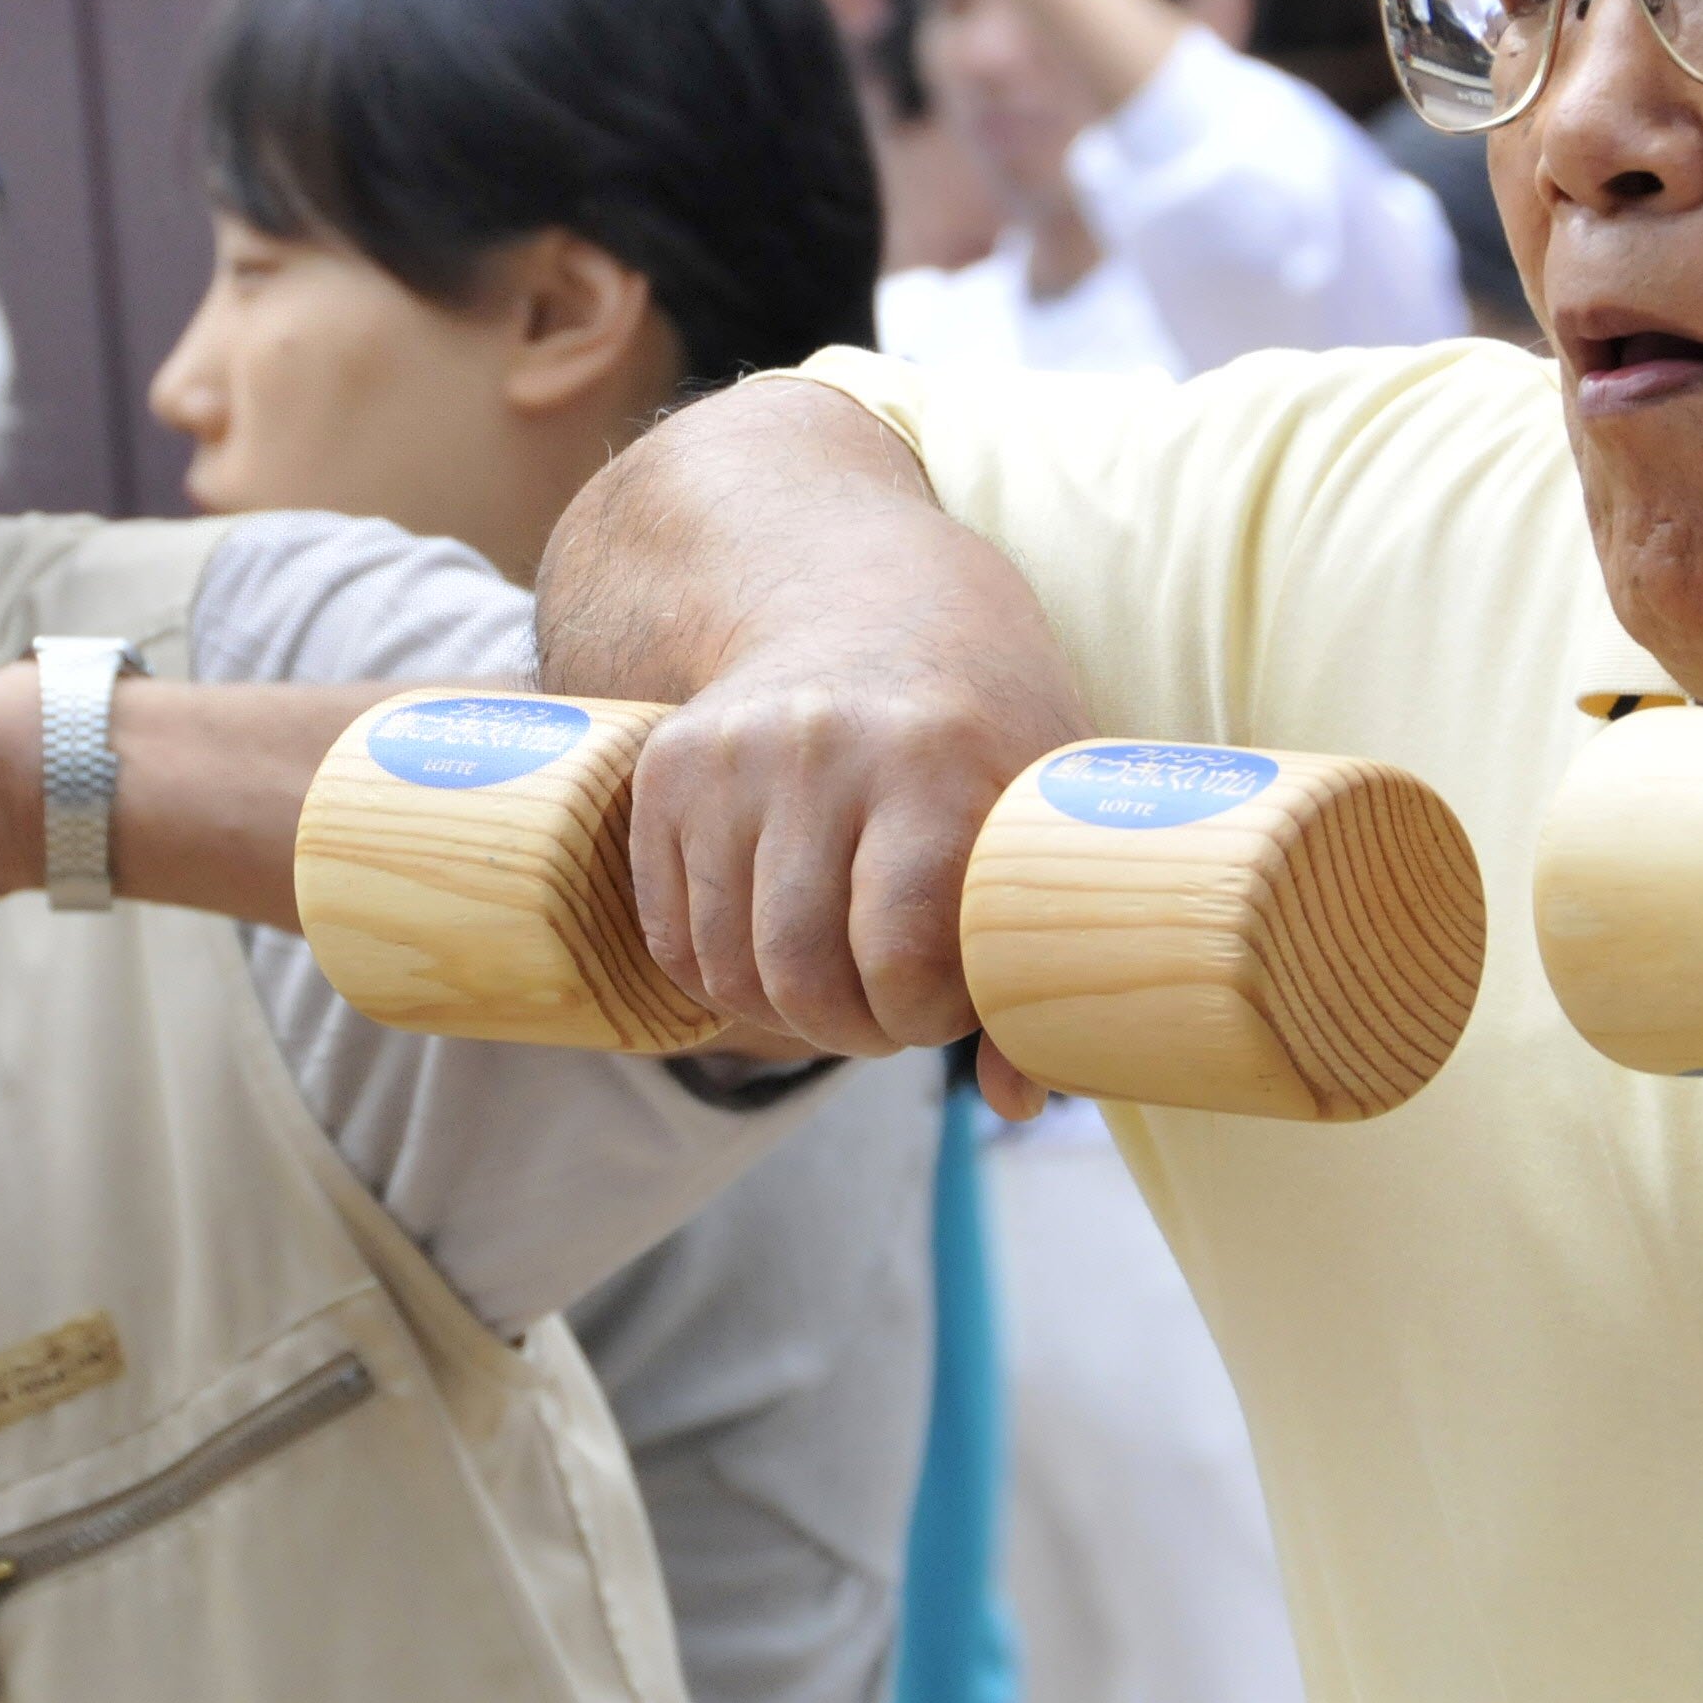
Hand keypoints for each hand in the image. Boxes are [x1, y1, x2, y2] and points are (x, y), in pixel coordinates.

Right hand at [629, 649, 1083, 1114]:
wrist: (864, 599)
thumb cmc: (979, 727)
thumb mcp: (1033, 813)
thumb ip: (1036, 954)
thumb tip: (1015, 1103)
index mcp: (930, 758)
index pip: (900, 956)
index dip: (927, 1016)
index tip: (950, 1003)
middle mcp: (819, 747)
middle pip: (802, 975)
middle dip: (854, 1031)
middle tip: (892, 1014)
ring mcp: (729, 755)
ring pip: (729, 968)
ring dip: (787, 1012)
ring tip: (841, 981)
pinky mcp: (665, 769)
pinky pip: (673, 936)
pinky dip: (723, 975)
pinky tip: (779, 950)